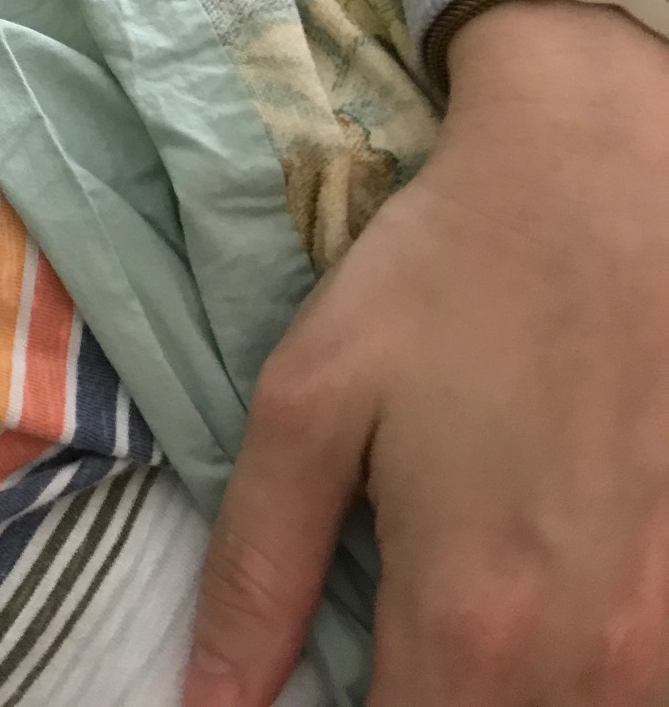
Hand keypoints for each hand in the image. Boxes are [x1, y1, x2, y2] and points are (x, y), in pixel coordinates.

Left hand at [184, 0, 668, 705]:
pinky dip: (575, 674)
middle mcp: (591, 659)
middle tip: (377, 649)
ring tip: (434, 630)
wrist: (608, 179)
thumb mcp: (309, 406)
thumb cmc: (447, 282)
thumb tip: (208, 704)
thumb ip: (255, 573)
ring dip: (499, 696)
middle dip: (417, 705)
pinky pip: (637, 684)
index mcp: (469, 620)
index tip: (308, 692)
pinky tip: (530, 617)